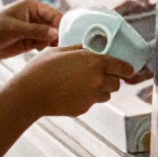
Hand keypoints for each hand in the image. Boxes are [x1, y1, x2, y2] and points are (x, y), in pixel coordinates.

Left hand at [0, 0, 60, 60]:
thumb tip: (56, 33)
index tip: (65, 35)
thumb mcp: (15, 28)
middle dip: (58, 34)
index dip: (61, 24)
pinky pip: (45, 44)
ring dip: (53, 42)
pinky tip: (40, 50)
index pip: (53, 14)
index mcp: (32, 7)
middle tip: (62, 44)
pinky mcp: (31, 41)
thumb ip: (36, 31)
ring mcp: (34, 29)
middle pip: (55, 25)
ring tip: (50, 48)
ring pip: (52, 35)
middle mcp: (36, 17)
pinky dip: (47, 47)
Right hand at [9, 45, 134, 118]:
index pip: (123, 67)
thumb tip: (89, 48)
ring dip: (101, 90)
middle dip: (112, 79)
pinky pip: (91, 102)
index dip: (127, 69)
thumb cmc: (41, 68)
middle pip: (117, 83)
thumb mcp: (60, 50)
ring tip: (83, 84)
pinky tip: (71, 93)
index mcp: (94, 62)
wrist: (29, 94)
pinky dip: (86, 98)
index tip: (128, 70)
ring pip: (106, 94)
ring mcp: (91, 96)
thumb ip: (79, 49)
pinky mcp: (83, 108)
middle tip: (101, 76)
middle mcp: (97, 80)